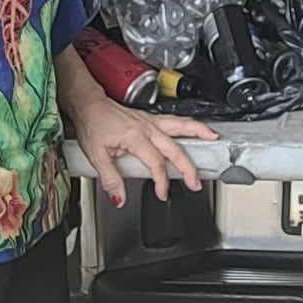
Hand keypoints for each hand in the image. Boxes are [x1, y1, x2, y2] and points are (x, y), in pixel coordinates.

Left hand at [71, 98, 219, 206]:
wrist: (88, 104)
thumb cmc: (92, 124)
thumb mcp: (96, 155)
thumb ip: (110, 179)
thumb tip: (119, 198)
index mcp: (135, 137)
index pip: (156, 163)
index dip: (161, 181)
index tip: (162, 193)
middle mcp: (147, 127)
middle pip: (174, 148)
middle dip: (188, 167)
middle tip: (196, 182)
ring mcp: (150, 121)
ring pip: (180, 125)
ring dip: (198, 132)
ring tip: (214, 138)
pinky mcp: (150, 118)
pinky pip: (175, 120)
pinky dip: (189, 124)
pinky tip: (196, 128)